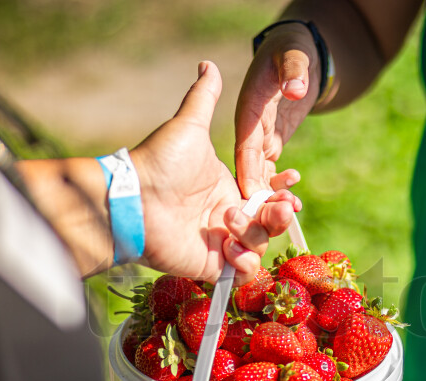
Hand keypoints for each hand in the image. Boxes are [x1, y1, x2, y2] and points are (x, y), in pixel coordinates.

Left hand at [131, 61, 299, 284]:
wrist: (134, 197)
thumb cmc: (159, 162)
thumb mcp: (189, 125)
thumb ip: (204, 97)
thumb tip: (208, 63)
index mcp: (229, 189)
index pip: (267, 194)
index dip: (283, 190)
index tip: (291, 179)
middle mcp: (227, 217)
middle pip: (271, 222)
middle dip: (280, 213)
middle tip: (280, 203)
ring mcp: (220, 243)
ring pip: (261, 245)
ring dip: (256, 232)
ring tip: (231, 220)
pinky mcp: (212, 266)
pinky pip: (244, 272)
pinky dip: (245, 261)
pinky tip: (231, 245)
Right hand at [235, 23, 319, 197]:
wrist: (296, 50)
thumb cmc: (291, 48)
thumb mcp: (293, 55)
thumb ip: (293, 71)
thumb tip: (295, 89)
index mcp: (249, 110)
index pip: (245, 146)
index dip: (248, 172)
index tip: (251, 198)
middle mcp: (250, 128)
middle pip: (250, 168)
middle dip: (259, 194)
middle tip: (275, 217)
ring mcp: (259, 137)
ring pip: (259, 174)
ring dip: (271, 195)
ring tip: (291, 212)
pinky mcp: (269, 142)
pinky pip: (270, 170)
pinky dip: (279, 187)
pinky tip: (293, 203)